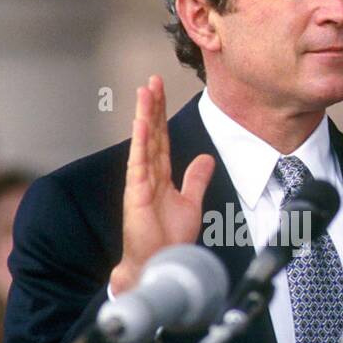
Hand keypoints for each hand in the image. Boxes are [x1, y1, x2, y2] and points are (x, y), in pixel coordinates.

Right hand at [110, 75, 214, 295]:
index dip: (162, 113)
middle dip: (152, 106)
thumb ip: (196, 179)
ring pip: (144, 142)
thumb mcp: (190, 203)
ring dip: (145, 116)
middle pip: (152, 133)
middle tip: (153, 80)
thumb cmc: (170, 238)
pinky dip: (141, 142)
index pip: (162, 137)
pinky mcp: (137, 193)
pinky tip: (142, 123)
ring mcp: (140, 182)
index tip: (161, 90)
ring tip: (145, 92)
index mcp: (161, 175)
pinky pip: (139, 162)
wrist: (159, 263)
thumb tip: (206, 159)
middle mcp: (148, 175)